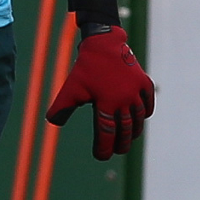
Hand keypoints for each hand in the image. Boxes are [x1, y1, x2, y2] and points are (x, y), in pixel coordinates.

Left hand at [46, 27, 154, 159]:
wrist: (103, 43)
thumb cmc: (86, 67)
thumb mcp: (71, 88)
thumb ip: (61, 107)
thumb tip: (52, 123)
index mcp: (107, 103)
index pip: (107, 132)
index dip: (104, 147)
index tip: (101, 156)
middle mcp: (124, 99)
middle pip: (125, 128)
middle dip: (121, 143)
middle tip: (118, 151)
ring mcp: (136, 91)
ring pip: (138, 117)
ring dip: (134, 130)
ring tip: (129, 138)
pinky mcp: (143, 81)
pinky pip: (148, 101)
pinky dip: (145, 112)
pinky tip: (141, 118)